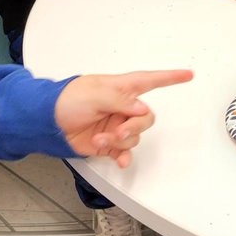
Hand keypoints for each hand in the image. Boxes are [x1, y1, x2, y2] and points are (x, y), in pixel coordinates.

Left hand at [55, 69, 193, 167]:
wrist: (47, 123)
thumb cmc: (66, 100)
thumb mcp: (94, 94)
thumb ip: (120, 101)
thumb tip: (141, 109)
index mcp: (120, 88)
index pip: (150, 80)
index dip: (170, 77)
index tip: (188, 74)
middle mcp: (121, 107)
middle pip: (145, 117)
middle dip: (134, 126)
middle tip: (118, 131)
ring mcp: (115, 125)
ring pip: (134, 136)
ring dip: (119, 140)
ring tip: (100, 139)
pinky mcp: (108, 143)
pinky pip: (125, 151)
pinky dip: (124, 156)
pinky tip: (120, 160)